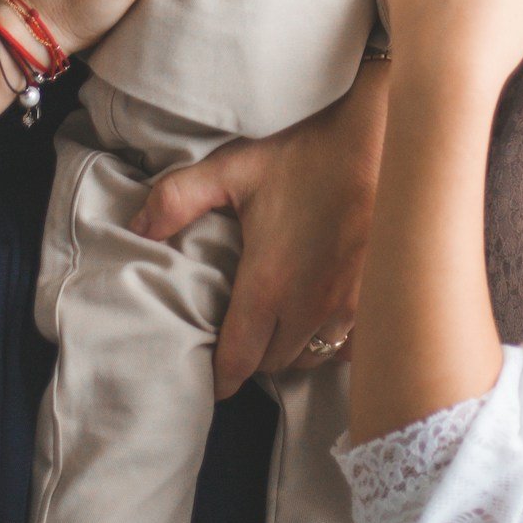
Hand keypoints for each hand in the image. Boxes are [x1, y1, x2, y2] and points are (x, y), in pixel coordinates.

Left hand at [128, 62, 392, 395]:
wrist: (383, 142)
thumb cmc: (307, 155)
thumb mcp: (234, 167)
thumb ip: (178, 198)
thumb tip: (138, 229)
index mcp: (268, 285)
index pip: (237, 360)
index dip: (219, 377)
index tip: (211, 380)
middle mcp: (309, 308)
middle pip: (274, 363)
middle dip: (255, 357)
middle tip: (244, 336)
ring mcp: (349, 309)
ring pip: (312, 358)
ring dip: (294, 351)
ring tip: (281, 327)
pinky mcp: (379, 301)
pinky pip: (351, 348)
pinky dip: (333, 344)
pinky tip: (325, 319)